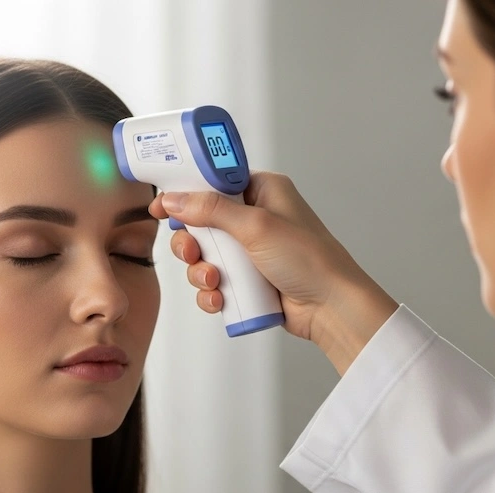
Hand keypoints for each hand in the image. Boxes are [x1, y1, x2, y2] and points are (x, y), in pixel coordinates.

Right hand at [149, 171, 397, 373]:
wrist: (331, 308)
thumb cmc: (308, 259)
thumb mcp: (256, 226)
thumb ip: (211, 210)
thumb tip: (174, 199)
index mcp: (262, 191)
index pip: (214, 181)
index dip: (186, 193)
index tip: (162, 206)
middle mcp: (256, 217)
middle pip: (202, 222)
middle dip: (192, 242)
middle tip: (192, 252)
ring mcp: (252, 251)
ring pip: (205, 255)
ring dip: (201, 271)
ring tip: (214, 281)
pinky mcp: (249, 279)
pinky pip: (216, 281)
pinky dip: (212, 291)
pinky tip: (220, 299)